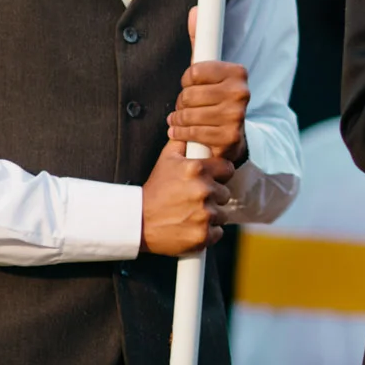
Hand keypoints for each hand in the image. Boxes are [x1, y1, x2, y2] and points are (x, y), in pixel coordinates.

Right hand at [140, 139, 235, 254]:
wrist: (137, 222)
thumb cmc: (154, 191)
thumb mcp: (166, 160)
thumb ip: (182, 143)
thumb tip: (192, 130)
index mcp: (196, 169)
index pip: (228, 169)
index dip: (220, 175)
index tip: (211, 180)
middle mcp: (203, 190)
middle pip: (226, 193)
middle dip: (214, 196)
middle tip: (195, 200)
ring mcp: (205, 214)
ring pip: (223, 214)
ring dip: (211, 215)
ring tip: (191, 214)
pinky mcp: (203, 235)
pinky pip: (218, 232)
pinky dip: (208, 232)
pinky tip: (192, 227)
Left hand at [172, 8, 249, 162]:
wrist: (230, 137)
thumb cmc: (214, 100)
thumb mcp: (208, 72)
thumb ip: (201, 42)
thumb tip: (194, 11)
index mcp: (238, 72)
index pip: (194, 71)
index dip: (187, 81)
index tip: (193, 86)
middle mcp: (242, 92)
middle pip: (189, 93)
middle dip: (182, 102)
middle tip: (188, 106)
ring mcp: (237, 116)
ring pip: (188, 113)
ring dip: (179, 119)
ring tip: (182, 120)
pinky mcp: (230, 137)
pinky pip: (192, 133)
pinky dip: (182, 134)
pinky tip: (184, 133)